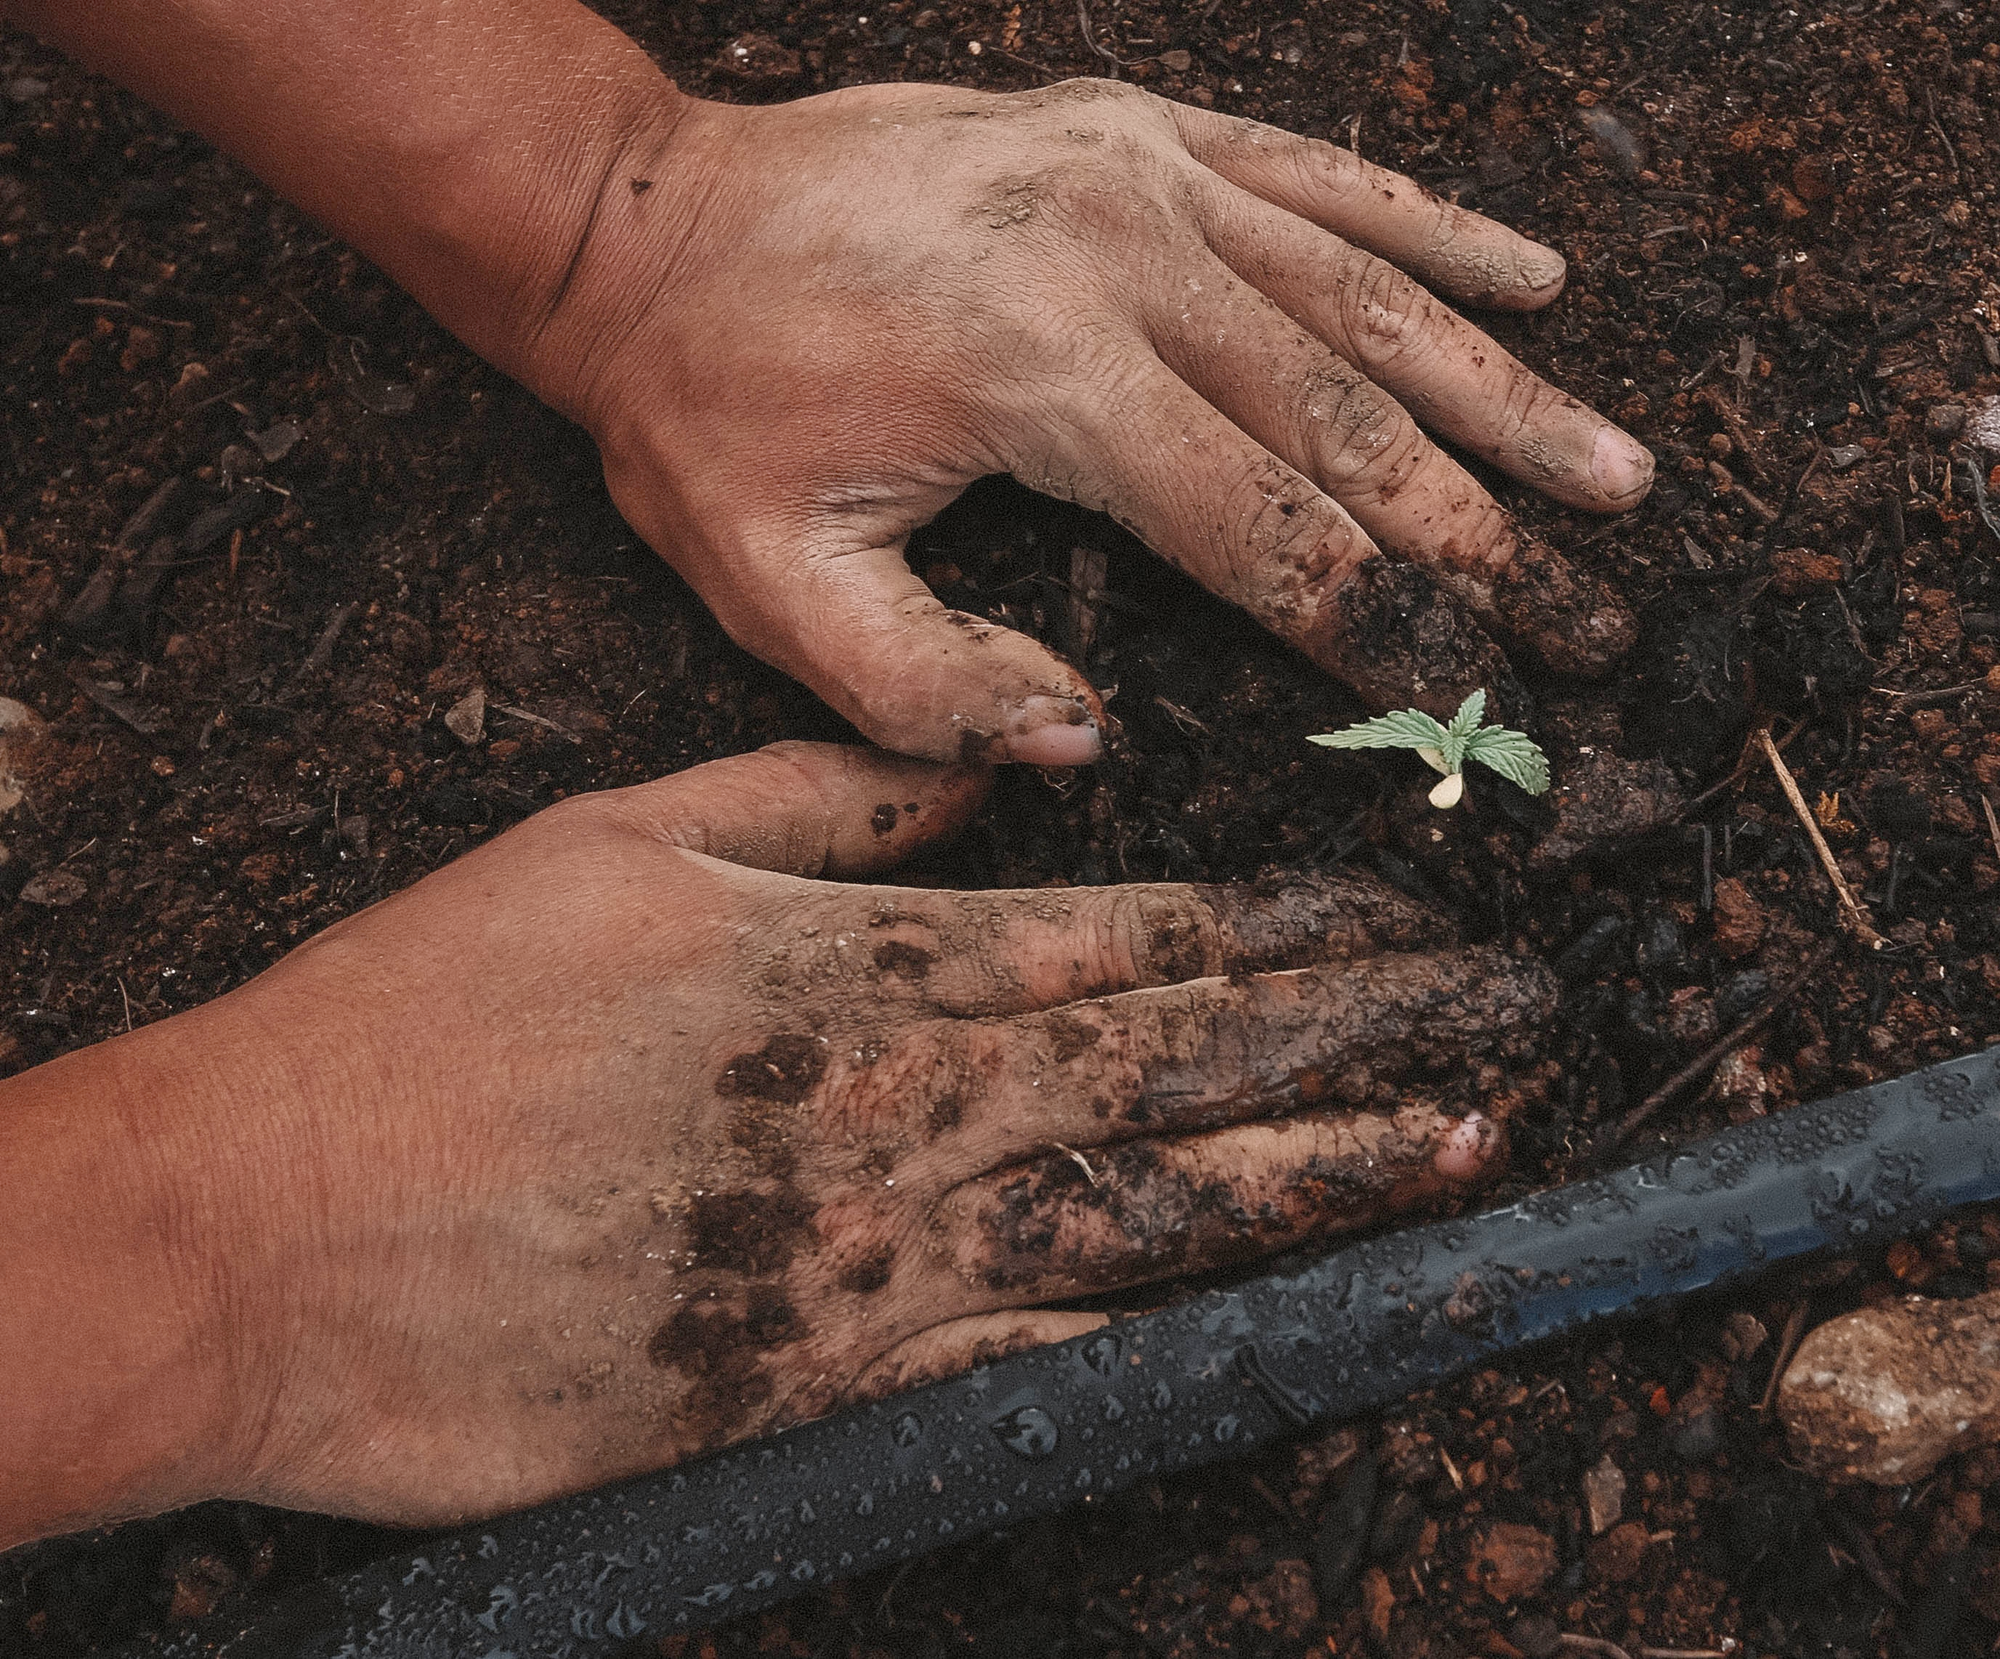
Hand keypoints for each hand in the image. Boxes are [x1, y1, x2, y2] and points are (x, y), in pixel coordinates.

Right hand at [0, 743, 1553, 1537]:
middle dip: (1369, 1035)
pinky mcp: (823, 1382)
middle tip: (1518, 1017)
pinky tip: (1288, 1316)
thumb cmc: (433, 1012)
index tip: (1413, 915)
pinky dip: (1173, 1333)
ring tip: (1464, 1147)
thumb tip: (990, 772)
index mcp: (865, 965)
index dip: (1295, 925)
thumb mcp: (626, 838)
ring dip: (1322, 1174)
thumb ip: (827, 799)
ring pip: (1155, 1209)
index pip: (1136, 935)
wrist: (267, 1225)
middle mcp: (904, 1105)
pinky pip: (1037, 1356)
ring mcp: (878, 1254)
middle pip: (1186, 1062)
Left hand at [534, 79, 1654, 761]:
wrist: (642, 224)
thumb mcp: (773, 587)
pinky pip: (1316, 178)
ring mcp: (1135, 172)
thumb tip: (1088, 745)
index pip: (1264, 529)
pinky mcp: (1131, 129)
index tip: (1481, 701)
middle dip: (1483, 539)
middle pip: (1352, 419)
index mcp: (1041, 376)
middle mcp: (1118, 254)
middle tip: (1596, 624)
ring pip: (1367, 296)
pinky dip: (1431, 232)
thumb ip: (930, 691)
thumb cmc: (703, 410)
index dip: (1383, 629)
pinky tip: (1535, 277)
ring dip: (1503, 394)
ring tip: (1616, 476)